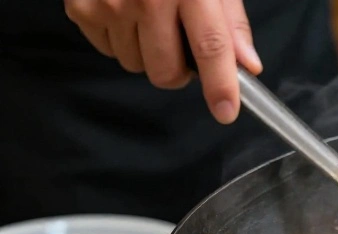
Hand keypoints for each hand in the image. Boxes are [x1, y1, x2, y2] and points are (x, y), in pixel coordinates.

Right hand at [64, 0, 263, 123]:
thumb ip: (231, 21)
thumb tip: (247, 65)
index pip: (210, 47)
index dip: (220, 85)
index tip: (225, 111)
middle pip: (167, 72)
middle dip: (179, 71)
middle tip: (182, 48)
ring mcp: (110, 5)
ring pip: (137, 65)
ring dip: (148, 54)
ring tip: (151, 19)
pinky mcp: (81, 8)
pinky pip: (109, 51)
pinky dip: (122, 40)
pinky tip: (127, 12)